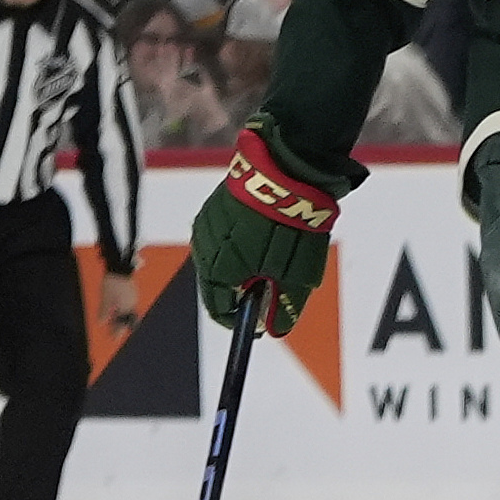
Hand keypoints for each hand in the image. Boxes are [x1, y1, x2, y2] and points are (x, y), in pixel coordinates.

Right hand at [191, 127, 337, 334]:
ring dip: (242, 263)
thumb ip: (282, 305)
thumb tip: (273, 329)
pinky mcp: (215, 205)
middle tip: (272, 284)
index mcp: (217, 270)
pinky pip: (224, 234)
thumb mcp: (296, 274)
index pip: (220, 309)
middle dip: (243, 289)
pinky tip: (264, 232)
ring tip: (273, 253)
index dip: (241, 319)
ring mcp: (207, 224)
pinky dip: (241, 241)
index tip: (260, 322)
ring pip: (221, 257)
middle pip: (219, 283)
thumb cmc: (290, 225)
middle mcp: (204, 249)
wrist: (286, 170)